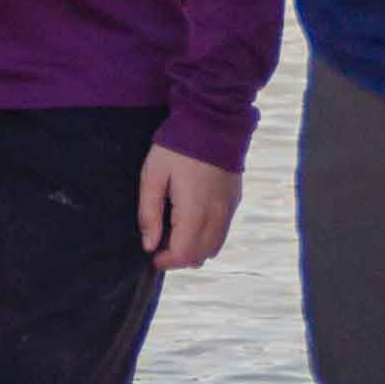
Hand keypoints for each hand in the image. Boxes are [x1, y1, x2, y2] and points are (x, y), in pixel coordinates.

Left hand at [139, 144, 239, 270]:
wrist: (212, 121)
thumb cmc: (176, 147)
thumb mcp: (152, 176)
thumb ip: (149, 213)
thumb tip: (149, 244)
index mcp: (196, 211)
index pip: (184, 254)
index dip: (166, 261)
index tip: (152, 255)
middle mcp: (218, 215)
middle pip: (201, 256)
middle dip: (179, 258)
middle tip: (161, 245)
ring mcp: (230, 209)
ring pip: (214, 247)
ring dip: (194, 249)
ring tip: (174, 233)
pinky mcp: (235, 201)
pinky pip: (222, 232)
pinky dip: (207, 237)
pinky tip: (190, 221)